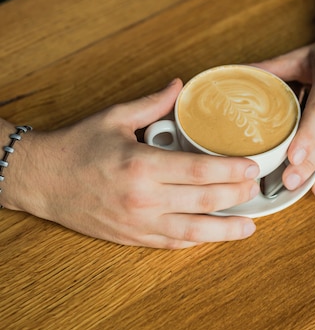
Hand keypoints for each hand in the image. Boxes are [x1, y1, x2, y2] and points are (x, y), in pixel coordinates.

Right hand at [3, 79, 258, 248]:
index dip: (230, 170)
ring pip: (191, 231)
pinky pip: (169, 243)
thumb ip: (152, 103)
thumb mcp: (115, 117)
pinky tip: (212, 236)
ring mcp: (137, 223)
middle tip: (256, 188)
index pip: (198, 171)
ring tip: (248, 226)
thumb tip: (179, 85)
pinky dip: (194, 241)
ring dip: (223, 230)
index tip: (251, 166)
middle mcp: (142, 199)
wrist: (43, 179)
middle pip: (202, 201)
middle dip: (235, 196)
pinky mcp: (130, 237)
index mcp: (141, 165)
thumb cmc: (78, 146)